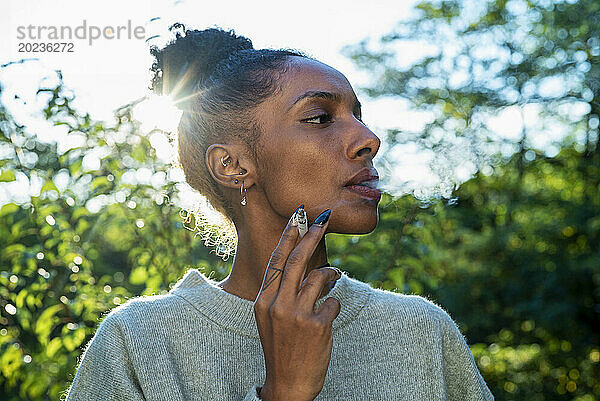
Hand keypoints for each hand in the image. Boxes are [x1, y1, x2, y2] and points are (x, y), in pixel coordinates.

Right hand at [254, 207, 340, 400]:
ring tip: (335, 274)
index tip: (298, 217)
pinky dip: (335, 303)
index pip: (276, 261)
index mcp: (263, 301)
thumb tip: (305, 266)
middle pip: (296, 261)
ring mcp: (297, 315)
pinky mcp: (317, 326)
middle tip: (323, 218)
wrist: (288, 385)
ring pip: (319, 277)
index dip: (289, 236)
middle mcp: (277, 305)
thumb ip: (282, 294)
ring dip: (331, 272)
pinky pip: (333, 302)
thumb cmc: (282, 349)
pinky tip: (330, 313)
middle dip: (312, 235)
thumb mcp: (271, 319)